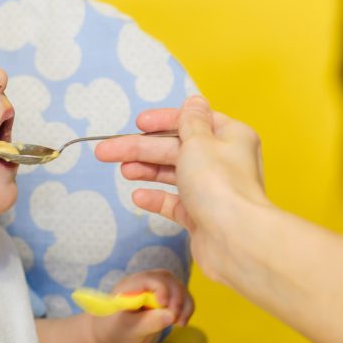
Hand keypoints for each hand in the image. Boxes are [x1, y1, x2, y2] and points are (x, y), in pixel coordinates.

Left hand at [90, 269, 194, 342]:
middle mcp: (144, 282)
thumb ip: (148, 322)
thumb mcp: (129, 330)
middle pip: (167, 279)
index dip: (161, 289)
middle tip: (175, 319)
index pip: (149, 278)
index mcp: (130, 286)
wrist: (115, 335)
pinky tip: (181, 323)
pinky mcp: (166, 296)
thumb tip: (170, 315)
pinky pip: (182, 296)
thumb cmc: (116, 331)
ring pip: (178, 286)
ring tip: (180, 323)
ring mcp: (156, 288)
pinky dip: (186, 308)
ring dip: (184, 304)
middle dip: (176, 298)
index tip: (164, 306)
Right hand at [94, 95, 269, 284]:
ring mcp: (212, 190)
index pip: (193, 120)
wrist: (235, 239)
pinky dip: (157, 198)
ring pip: (174, 174)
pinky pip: (176, 202)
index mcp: (230, 136)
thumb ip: (189, 121)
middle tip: (107, 151)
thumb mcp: (199, 141)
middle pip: (176, 148)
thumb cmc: (219, 184)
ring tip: (123, 171)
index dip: (163, 120)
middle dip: (141, 149)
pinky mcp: (202, 216)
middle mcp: (224, 161)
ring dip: (147, 170)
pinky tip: (139, 196)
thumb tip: (195, 102)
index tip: (138, 123)